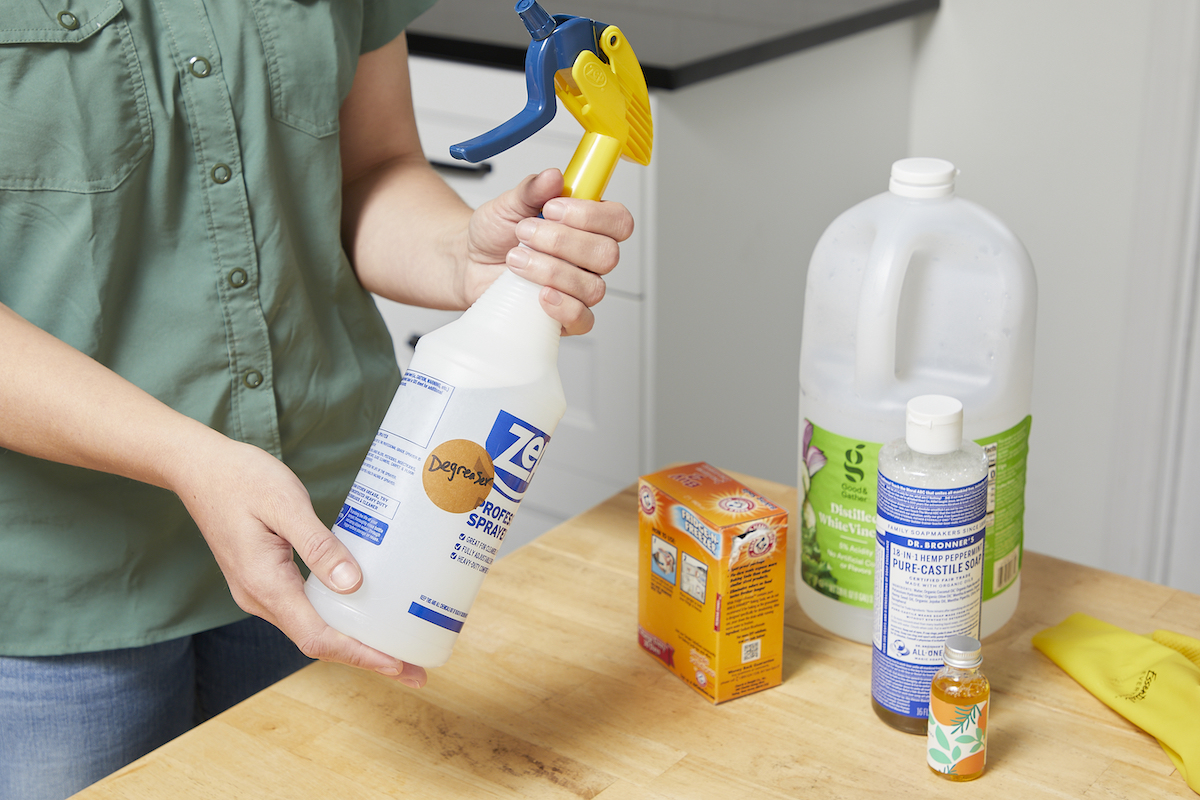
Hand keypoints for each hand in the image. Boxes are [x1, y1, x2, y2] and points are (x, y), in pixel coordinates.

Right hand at [173, 434, 427, 687]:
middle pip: (319, 642)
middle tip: (413, 671)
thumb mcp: (285, 504)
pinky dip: (337, 620)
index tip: (398, 666)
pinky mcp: (265, 579)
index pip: (318, 637)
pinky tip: (362, 614)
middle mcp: (260, 598)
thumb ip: (317, 545)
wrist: (198, 468)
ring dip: (353, 643)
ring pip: (312, 629)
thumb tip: (351, 584)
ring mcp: (260, 591)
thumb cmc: (241, 478)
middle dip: (366, 658)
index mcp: (265, 584)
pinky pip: (306, 610)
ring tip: (397, 648)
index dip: (360, 655)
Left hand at [464, 168, 634, 334]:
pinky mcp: (566, 316)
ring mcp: (581, 289)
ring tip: (517, 258)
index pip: (618, 220)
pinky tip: (540, 294)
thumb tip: (553, 176)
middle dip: (562, 242)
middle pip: (607, 254)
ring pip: (592, 286)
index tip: (552, 208)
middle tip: (525, 233)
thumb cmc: (496, 234)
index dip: (591, 215)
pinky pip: (583, 319)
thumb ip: (532, 189)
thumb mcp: (508, 203)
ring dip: (551, 270)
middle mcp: (590, 257)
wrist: (471, 263)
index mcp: (588, 225)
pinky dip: (563, 307)